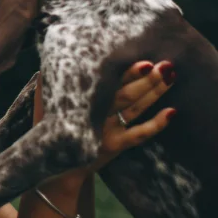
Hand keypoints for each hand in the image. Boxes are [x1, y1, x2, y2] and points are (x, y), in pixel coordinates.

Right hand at [33, 60, 175, 184]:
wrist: (54, 165)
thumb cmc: (50, 124)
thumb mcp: (44, 100)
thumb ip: (48, 78)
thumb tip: (54, 51)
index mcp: (83, 100)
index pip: (110, 83)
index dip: (129, 73)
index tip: (146, 61)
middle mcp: (98, 115)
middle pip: (127, 95)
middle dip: (147, 79)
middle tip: (166, 64)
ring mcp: (108, 131)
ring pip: (136, 109)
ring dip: (155, 93)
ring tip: (172, 76)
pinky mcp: (116, 146)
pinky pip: (139, 135)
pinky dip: (156, 125)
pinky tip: (173, 112)